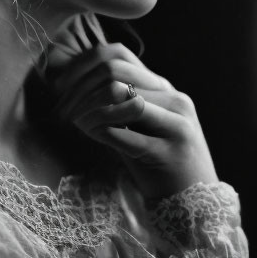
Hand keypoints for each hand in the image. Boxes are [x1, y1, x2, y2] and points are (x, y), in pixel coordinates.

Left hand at [46, 14, 218, 199]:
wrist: (195, 201)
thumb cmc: (156, 160)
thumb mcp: (138, 124)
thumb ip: (116, 102)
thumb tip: (72, 84)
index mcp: (163, 87)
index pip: (117, 55)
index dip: (83, 67)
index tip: (61, 87)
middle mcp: (174, 99)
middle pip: (114, 73)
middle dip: (80, 90)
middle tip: (63, 111)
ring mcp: (177, 124)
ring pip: (121, 98)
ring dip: (90, 111)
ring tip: (77, 123)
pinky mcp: (170, 153)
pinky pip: (128, 136)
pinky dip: (103, 133)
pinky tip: (93, 136)